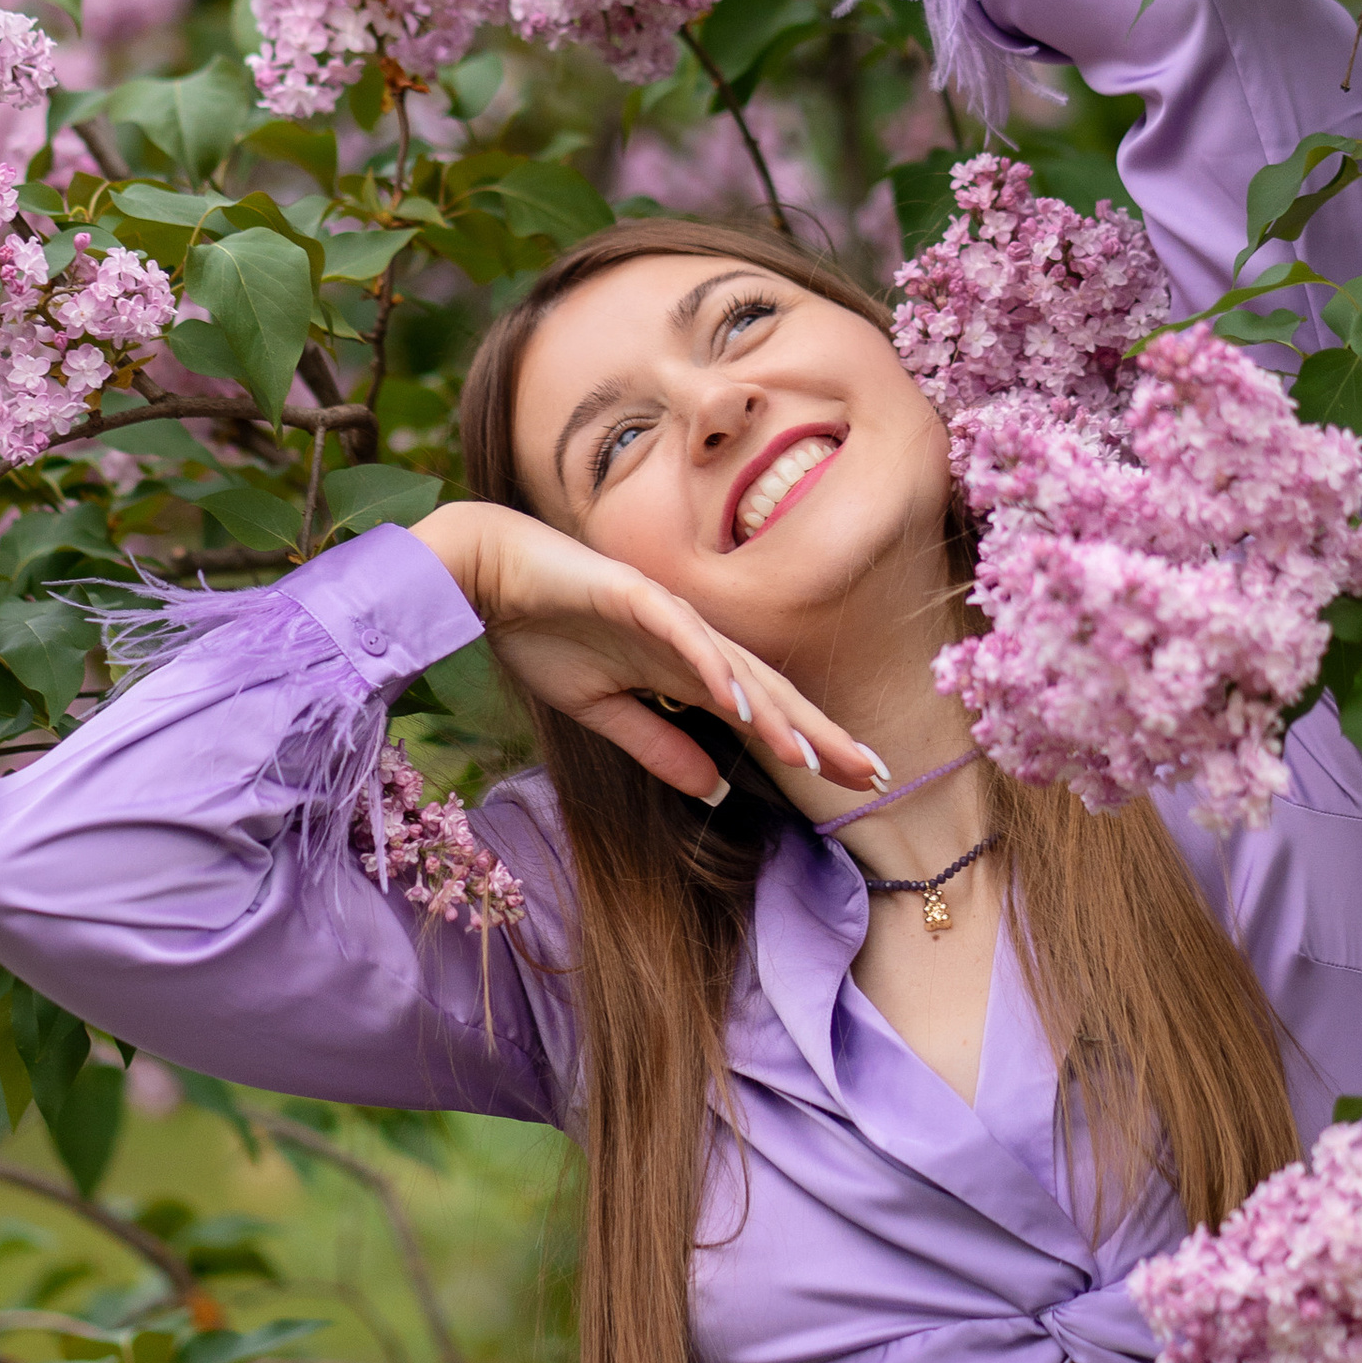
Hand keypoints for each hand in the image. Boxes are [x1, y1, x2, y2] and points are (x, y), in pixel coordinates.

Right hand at [412, 502, 883, 802]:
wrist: (487, 574)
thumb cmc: (541, 632)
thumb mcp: (602, 712)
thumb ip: (658, 745)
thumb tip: (716, 788)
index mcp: (688, 666)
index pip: (763, 711)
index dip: (812, 743)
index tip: (859, 782)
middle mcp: (692, 639)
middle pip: (768, 692)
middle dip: (821, 734)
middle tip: (874, 775)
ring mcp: (667, 615)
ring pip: (736, 667)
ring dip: (774, 712)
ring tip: (814, 754)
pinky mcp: (632, 594)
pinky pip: (680, 634)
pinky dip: (710, 665)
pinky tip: (736, 699)